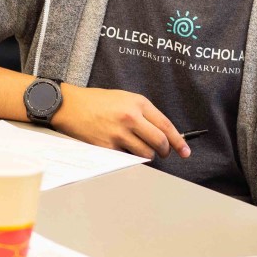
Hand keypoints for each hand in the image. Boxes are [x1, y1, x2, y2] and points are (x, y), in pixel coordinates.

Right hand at [51, 85, 190, 159]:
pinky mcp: (108, 146)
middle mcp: (131, 117)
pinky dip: (129, 156)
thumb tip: (164, 133)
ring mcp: (119, 133)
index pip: (166, 126)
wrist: (70, 105)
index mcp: (138, 103)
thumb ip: (144, 114)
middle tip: (163, 152)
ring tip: (138, 148)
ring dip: (147, 155)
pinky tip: (121, 147)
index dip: (179, 141)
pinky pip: (128, 158)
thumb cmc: (97, 101)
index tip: (186, 151)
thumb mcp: (125, 99)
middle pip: (160, 142)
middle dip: (165, 151)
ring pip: (146, 153)